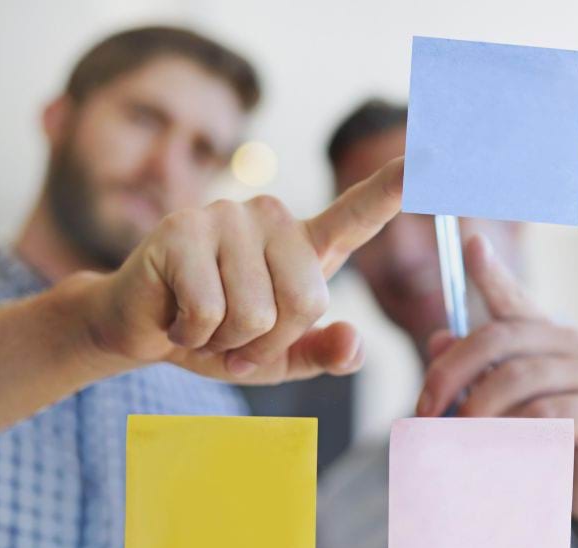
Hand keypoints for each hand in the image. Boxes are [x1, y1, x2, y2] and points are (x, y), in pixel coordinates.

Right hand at [73, 157, 403, 384]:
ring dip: (226, 342)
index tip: (434, 156)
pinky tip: (177, 316)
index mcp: (305, 245)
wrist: (144, 330)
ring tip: (203, 323)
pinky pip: (210, 310)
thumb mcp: (280, 360)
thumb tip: (353, 343)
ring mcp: (226, 216)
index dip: (394, 188)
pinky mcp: (181, 230)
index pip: (359, 213)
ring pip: (255, 313)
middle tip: (235, 340)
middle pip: (306, 303)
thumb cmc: (220, 339)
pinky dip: (193, 334)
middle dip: (268, 344)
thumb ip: (323, 355)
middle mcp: (272, 218)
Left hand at [416, 235, 577, 547]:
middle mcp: (569, 345)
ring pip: (518, 378)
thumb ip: (469, 374)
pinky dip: (511, 430)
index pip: (512, 298)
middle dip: (450, 372)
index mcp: (542, 337)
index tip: (470, 244)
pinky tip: (493, 448)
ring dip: (475, 409)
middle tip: (424, 409)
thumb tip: (438, 339)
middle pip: (498, 338)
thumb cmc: (543, 441)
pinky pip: (547, 413)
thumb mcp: (498, 407)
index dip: (491, 272)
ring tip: (451, 438)